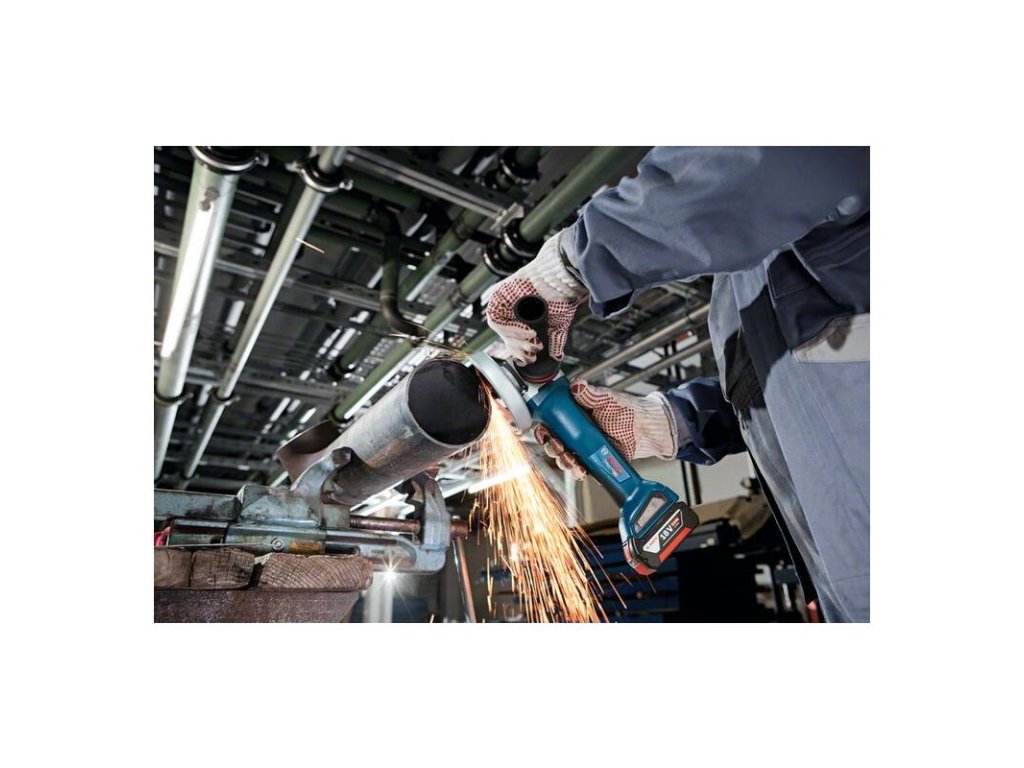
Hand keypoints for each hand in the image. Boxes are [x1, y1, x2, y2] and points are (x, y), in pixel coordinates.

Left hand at [485, 230, 587, 365]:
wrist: (560, 280)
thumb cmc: (560, 296)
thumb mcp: (558, 324)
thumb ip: (555, 340)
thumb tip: (557, 356)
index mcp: (522, 316)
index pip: (514, 339)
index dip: (521, 352)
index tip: (531, 358)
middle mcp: (511, 310)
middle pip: (506, 337)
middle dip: (520, 348)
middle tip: (533, 352)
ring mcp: (503, 303)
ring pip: (501, 331)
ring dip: (516, 340)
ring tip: (532, 341)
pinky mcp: (497, 297)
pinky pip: (497, 320)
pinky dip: (511, 330)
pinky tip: (527, 332)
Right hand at [535, 380, 679, 478]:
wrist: (646, 429)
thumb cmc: (627, 411)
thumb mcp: (607, 400)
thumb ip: (591, 394)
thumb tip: (576, 386)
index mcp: (573, 417)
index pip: (550, 424)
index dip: (543, 429)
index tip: (543, 431)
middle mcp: (576, 433)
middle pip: (553, 443)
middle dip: (551, 447)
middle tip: (558, 445)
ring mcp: (584, 448)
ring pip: (564, 458)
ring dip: (562, 461)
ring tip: (570, 458)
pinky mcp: (594, 461)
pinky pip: (580, 469)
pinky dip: (577, 471)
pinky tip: (581, 469)